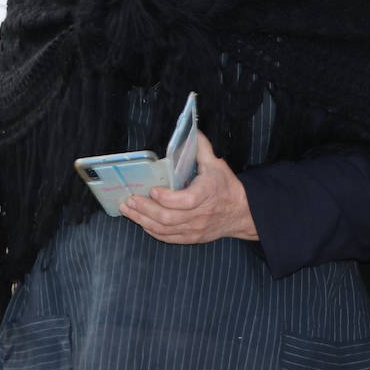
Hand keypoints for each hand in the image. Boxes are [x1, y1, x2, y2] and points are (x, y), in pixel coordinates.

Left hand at [120, 132, 257, 243]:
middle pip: (168, 217)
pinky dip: (152, 231)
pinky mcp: (191, 237)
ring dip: (143, 220)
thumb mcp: (216, 164)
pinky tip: (141, 222)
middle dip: (145, 209)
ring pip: (165, 229)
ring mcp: (195, 228)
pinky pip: (168, 237)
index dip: (167, 198)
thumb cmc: (226, 186)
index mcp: (207, 193)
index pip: (186, 200)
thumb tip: (191, 131)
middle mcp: (200, 214)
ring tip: (128, 209)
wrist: (240, 212)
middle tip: (129, 199)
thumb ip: (201, 147)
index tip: (153, 190)